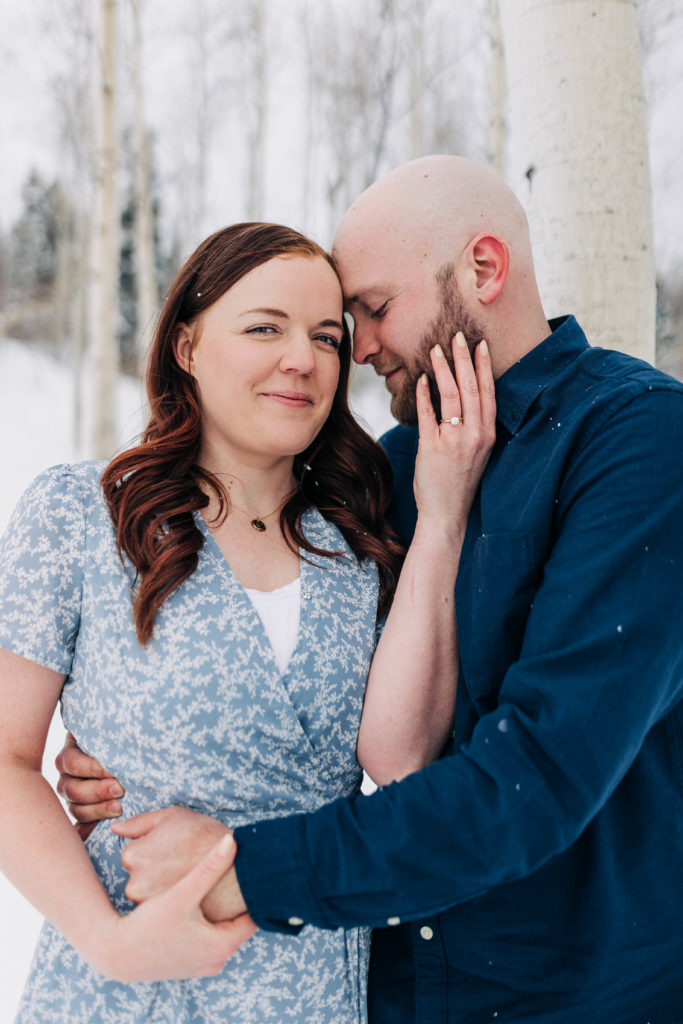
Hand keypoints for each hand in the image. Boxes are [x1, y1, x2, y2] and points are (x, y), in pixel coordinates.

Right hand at [55, 732, 123, 838]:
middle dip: (98, 791)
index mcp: (71, 753)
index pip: (72, 762)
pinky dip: (88, 831)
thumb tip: (121, 745)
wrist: (130, 758)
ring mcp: (73, 798)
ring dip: (98, 810)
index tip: (114, 771)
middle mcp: (67, 777)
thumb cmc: (122, 744)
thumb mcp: (114, 738)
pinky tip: (101, 830)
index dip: (92, 768)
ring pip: (76, 809)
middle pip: (73, 789)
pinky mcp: (82, 815)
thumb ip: (113, 743)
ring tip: (119, 808)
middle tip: (120, 790)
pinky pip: (79, 828)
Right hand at [92, 834, 256, 981]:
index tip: (253, 868)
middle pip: (240, 921)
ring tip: (225, 882)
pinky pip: (210, 939)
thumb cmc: (148, 924)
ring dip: (223, 909)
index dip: (253, 889)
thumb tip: (233, 840)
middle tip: (241, 870)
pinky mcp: (193, 964)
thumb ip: (209, 867)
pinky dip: (210, 922)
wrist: (116, 954)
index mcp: (223, 945)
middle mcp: (219, 960)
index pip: (253, 913)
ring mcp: (206, 965)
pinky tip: (203, 902)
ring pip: (224, 930)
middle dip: (237, 897)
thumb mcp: (181, 894)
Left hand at [111, 806, 246, 920]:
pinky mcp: (163, 921)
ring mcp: (148, 906)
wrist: (237, 869)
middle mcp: (133, 884)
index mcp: (133, 856)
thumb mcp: (173, 816)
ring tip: (187, 877)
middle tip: (182, 863)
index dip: (158, 849)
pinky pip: (162, 910)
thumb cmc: (205, 837)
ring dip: (163, 888)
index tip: (175, 849)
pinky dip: (172, 903)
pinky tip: (189, 894)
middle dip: (157, 871)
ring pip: (151, 894)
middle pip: (141, 877)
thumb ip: (140, 822)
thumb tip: (116, 827)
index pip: (136, 853)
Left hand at [414, 333, 495, 537]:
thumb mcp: (476, 452)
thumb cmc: (459, 482)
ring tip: (435, 349)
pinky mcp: (432, 448)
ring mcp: (455, 442)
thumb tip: (461, 399)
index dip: (484, 367)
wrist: (447, 514)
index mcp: (489, 435)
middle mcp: (476, 436)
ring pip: (451, 396)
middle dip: (464, 358)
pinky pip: (428, 414)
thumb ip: (474, 427)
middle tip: (457, 335)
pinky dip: (424, 394)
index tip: (480, 345)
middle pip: (470, 388)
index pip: (489, 393)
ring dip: (443, 369)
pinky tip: (422, 379)